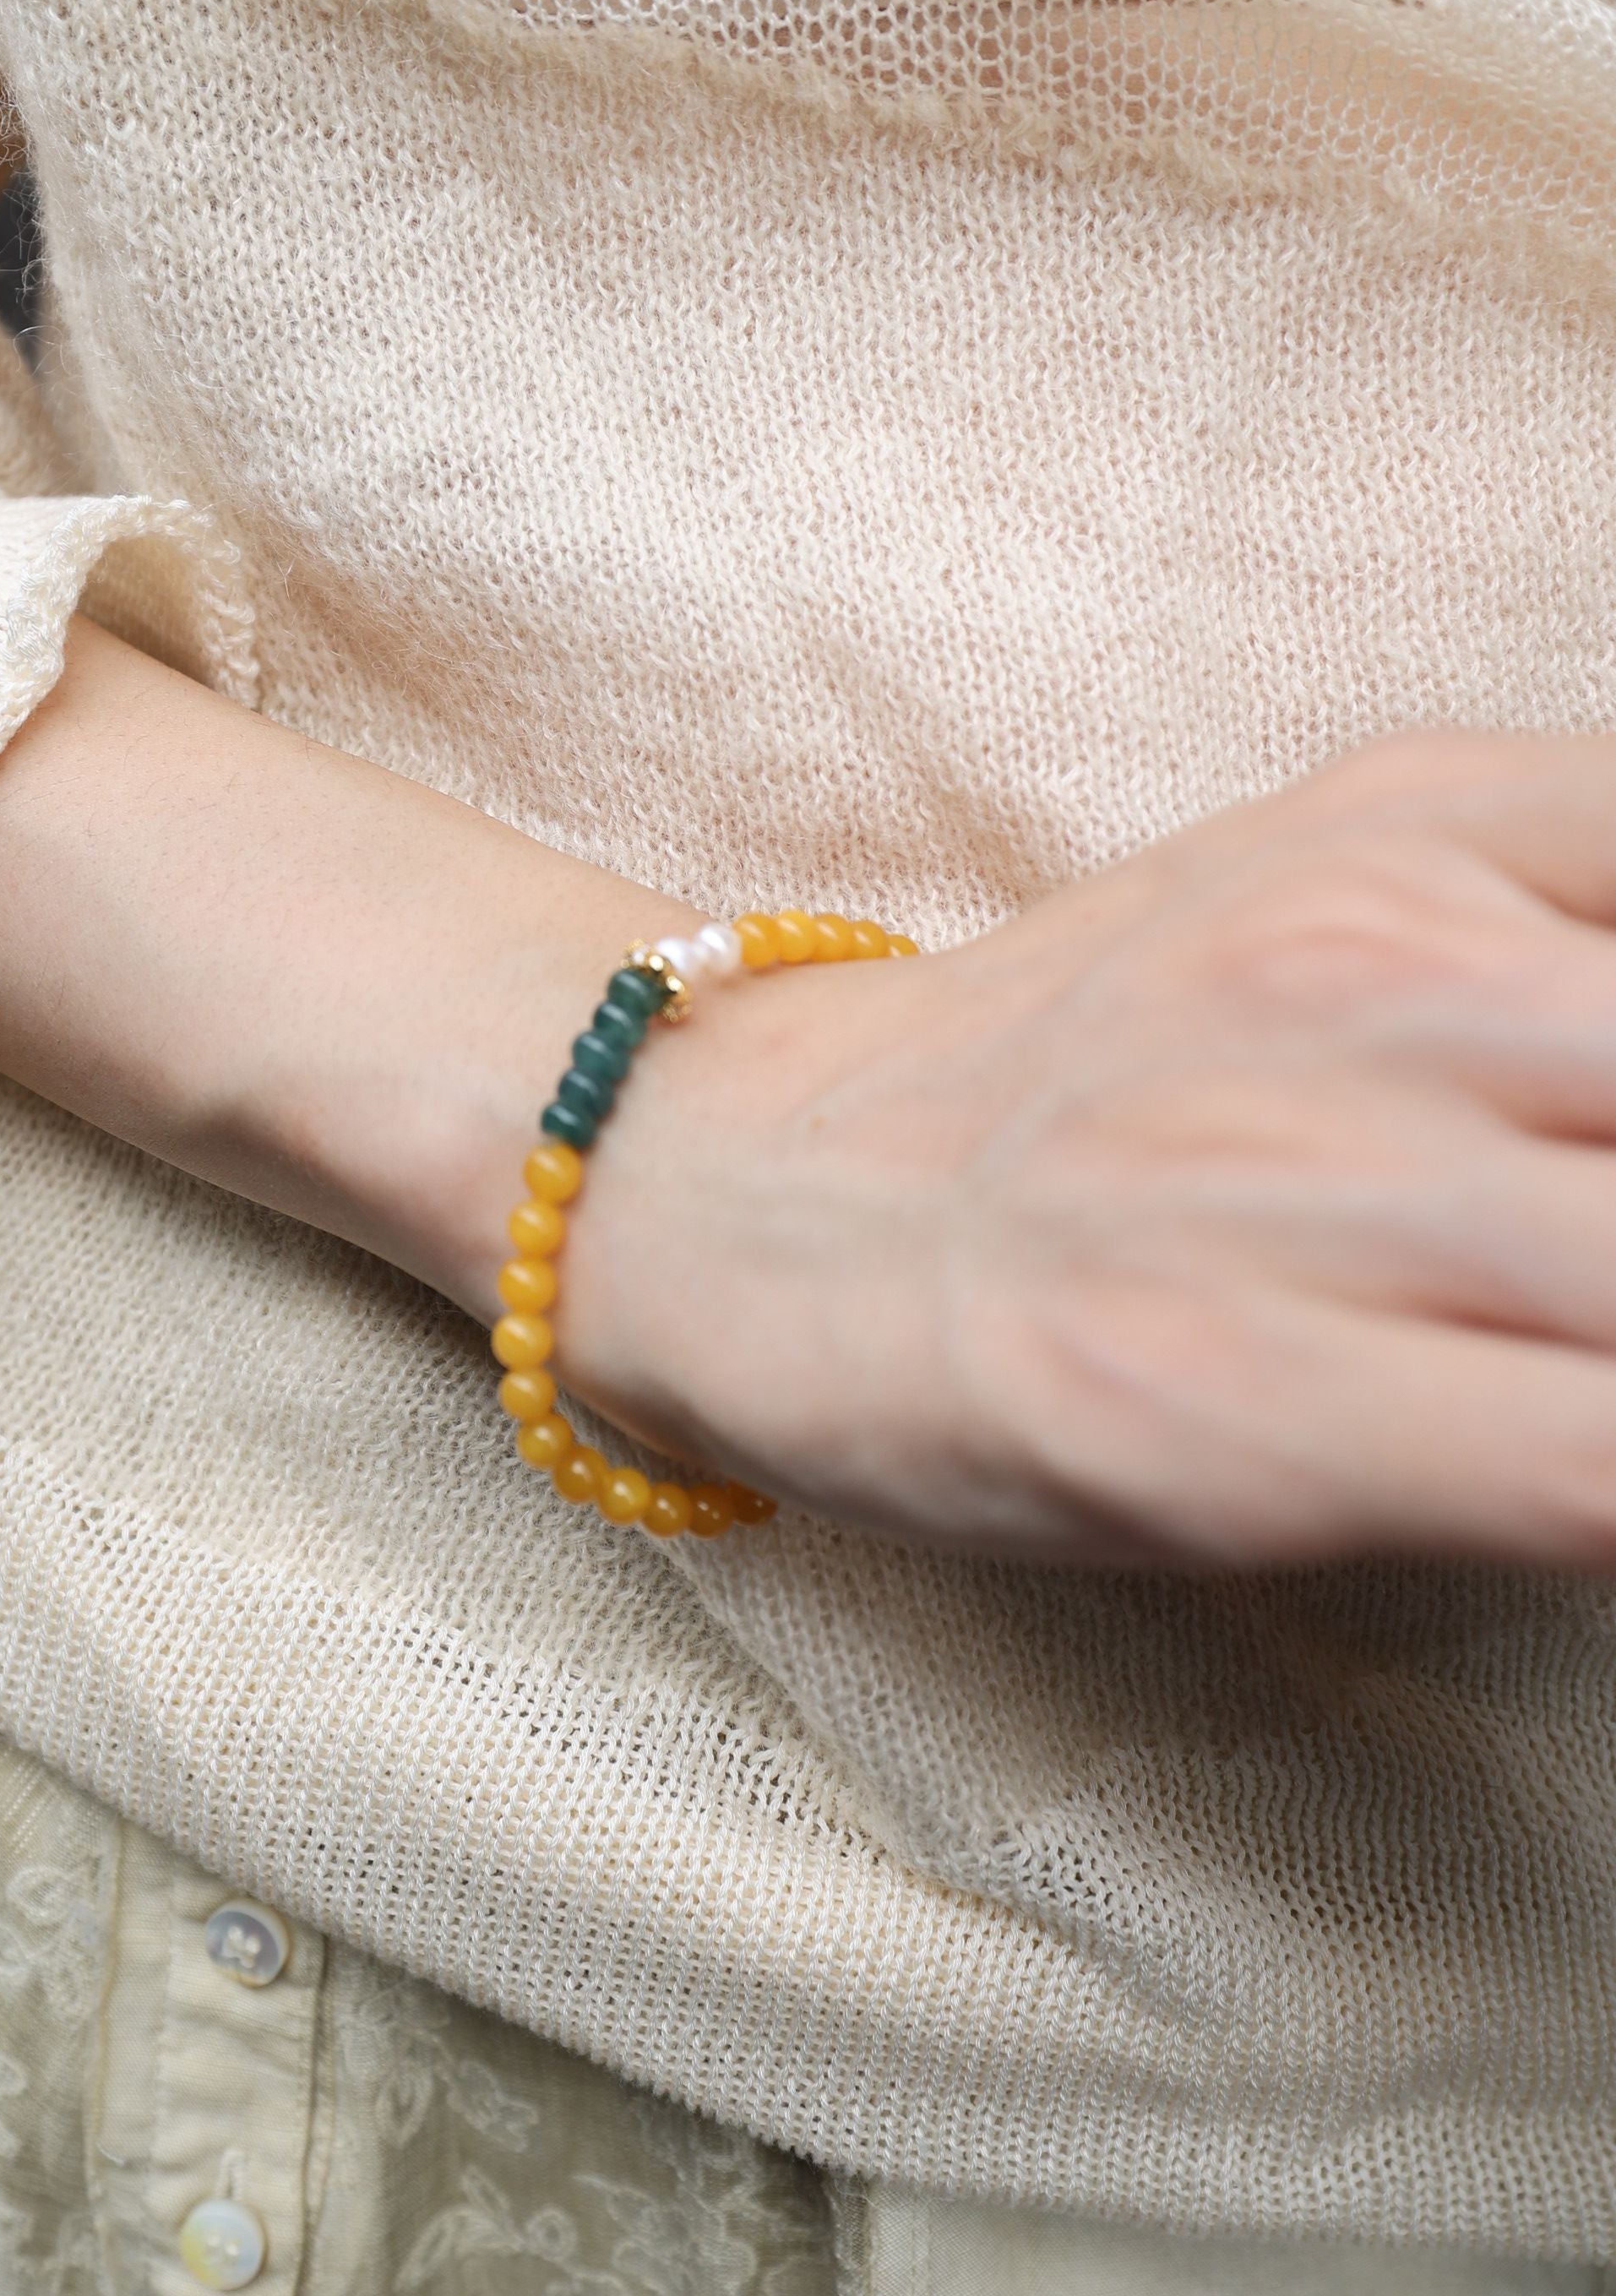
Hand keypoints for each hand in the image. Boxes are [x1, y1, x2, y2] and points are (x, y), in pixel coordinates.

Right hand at [559, 730, 1615, 1568]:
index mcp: (1439, 825)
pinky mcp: (1249, 1403)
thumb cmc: (1084, 1068)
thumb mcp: (1339, 880)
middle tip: (1610, 1238)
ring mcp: (1324, 1189)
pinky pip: (1595, 1458)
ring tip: (1574, 1341)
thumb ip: (1573, 892)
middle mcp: (1397, 973)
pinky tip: (1588, 1470)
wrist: (765, 1193)